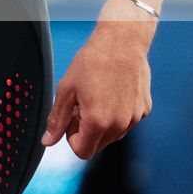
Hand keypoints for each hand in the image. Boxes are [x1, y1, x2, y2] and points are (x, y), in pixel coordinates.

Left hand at [42, 13, 152, 159]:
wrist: (122, 42)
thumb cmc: (93, 62)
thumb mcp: (66, 89)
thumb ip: (57, 119)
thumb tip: (48, 141)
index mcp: (98, 122)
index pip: (82, 151)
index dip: (71, 138)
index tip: (71, 119)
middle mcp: (120, 125)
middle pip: (98, 145)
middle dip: (86, 132)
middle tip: (81, 106)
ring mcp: (134, 118)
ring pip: (113, 135)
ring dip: (102, 124)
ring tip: (96, 97)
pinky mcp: (144, 110)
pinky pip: (127, 122)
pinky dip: (117, 114)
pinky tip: (112, 92)